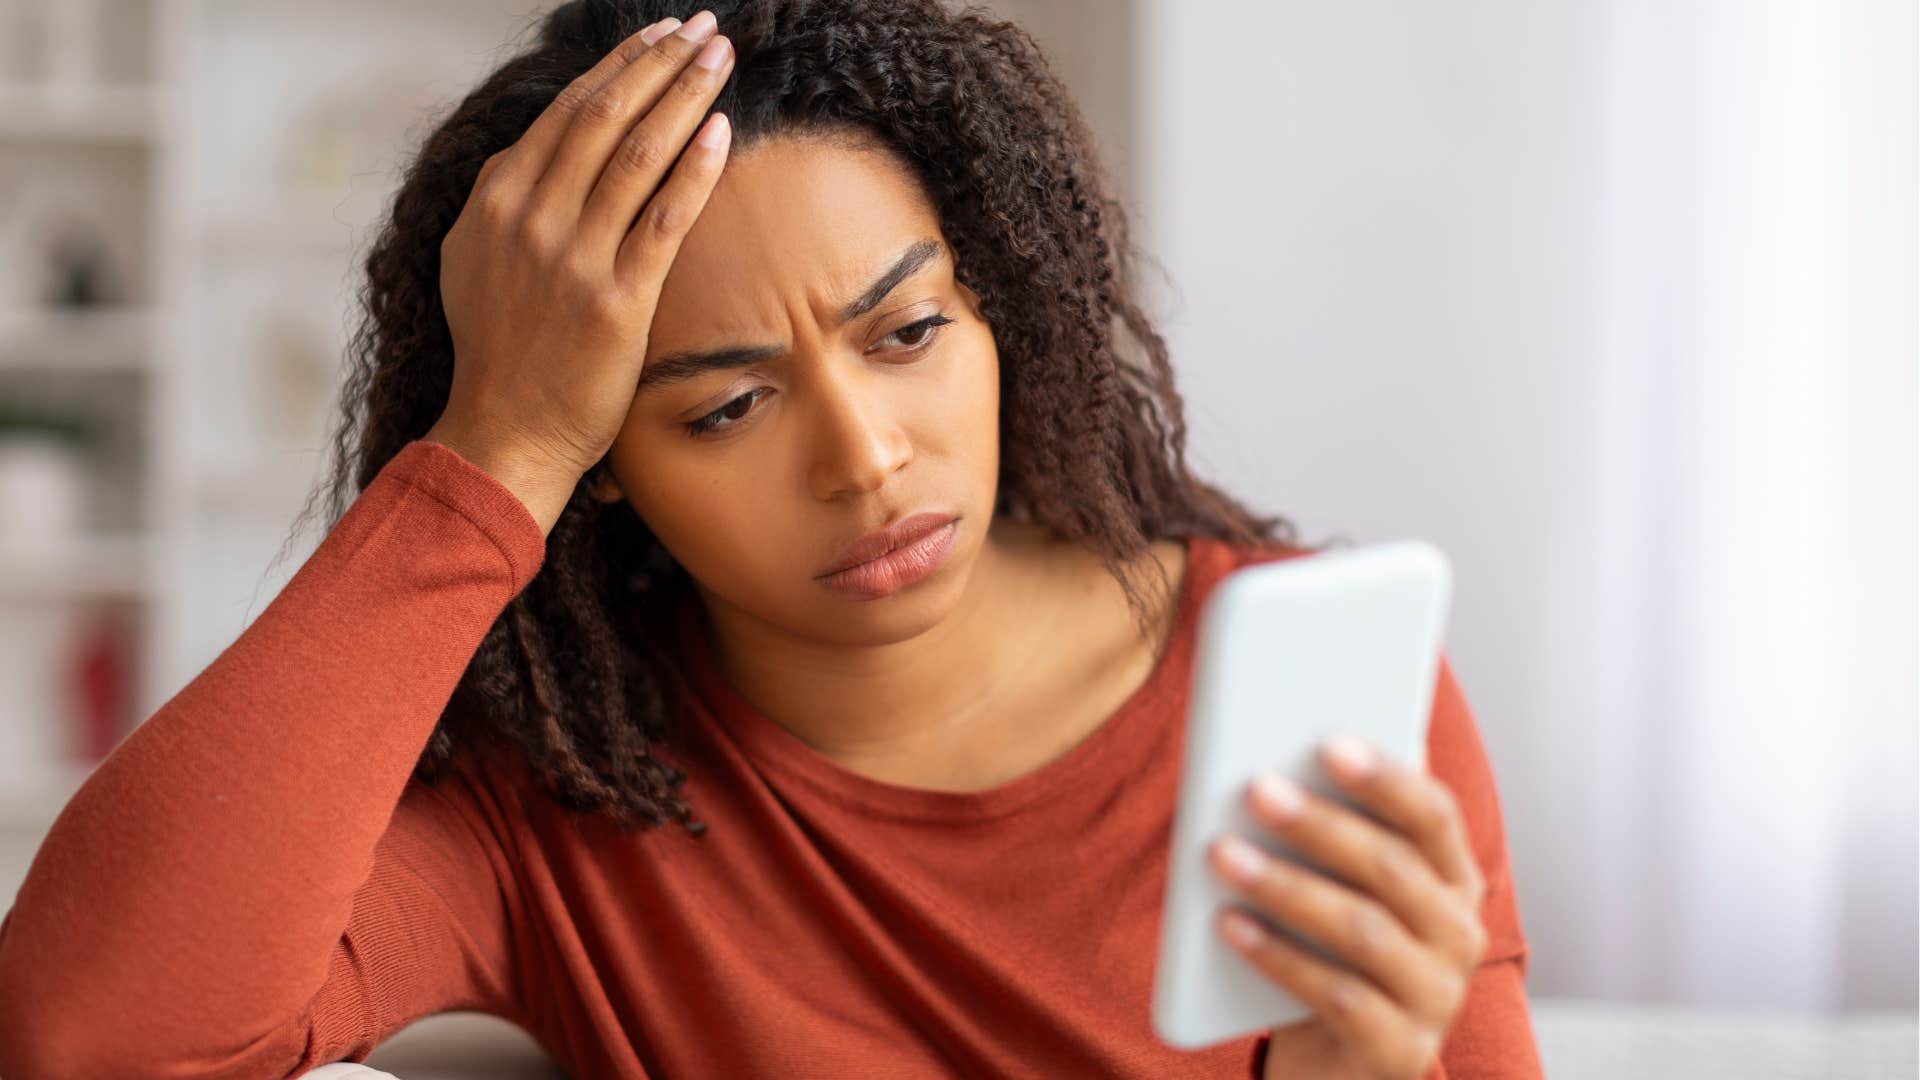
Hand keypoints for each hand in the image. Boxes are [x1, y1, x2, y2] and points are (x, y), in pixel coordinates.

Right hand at [433, 10, 734, 503]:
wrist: (504, 434)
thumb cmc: (499, 356)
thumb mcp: (475, 264)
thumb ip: (504, 206)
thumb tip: (535, 156)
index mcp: (495, 200)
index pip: (567, 111)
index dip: (620, 66)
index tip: (661, 36)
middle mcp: (528, 217)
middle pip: (605, 115)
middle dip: (660, 63)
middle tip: (704, 29)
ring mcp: (571, 256)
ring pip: (637, 153)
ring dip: (684, 97)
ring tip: (721, 59)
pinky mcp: (615, 299)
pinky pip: (663, 217)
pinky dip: (695, 169)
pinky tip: (723, 131)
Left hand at [1207, 737, 1488, 1079]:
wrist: (1336, 1064)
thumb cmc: (1333, 950)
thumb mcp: (1342, 885)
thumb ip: (1341, 822)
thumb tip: (1308, 738)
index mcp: (1452, 878)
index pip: (1434, 815)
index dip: (1386, 778)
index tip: (1329, 742)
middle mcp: (1459, 934)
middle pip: (1393, 867)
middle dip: (1321, 824)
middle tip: (1256, 789)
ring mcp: (1436, 996)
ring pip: (1363, 930)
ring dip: (1287, 885)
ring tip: (1222, 853)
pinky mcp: (1401, 1050)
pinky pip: (1338, 997)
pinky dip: (1278, 956)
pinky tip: (1229, 926)